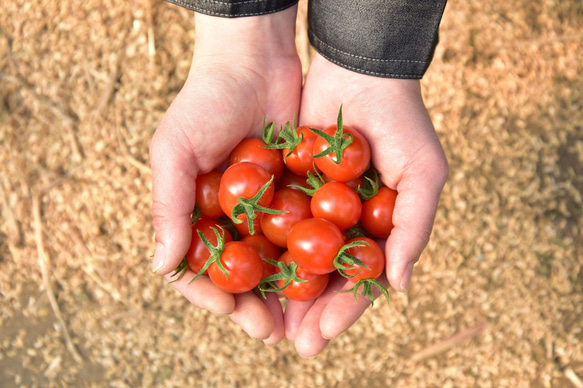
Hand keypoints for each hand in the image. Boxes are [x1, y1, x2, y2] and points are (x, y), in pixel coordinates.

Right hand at [149, 8, 301, 342]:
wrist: (255, 61)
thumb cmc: (206, 101)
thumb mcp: (175, 150)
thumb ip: (168, 207)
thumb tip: (160, 266)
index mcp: (192, 213)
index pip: (194, 267)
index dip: (210, 294)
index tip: (231, 310)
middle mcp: (226, 218)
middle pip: (237, 274)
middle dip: (251, 306)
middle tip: (271, 331)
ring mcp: (261, 209)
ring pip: (271, 264)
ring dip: (282, 295)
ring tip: (298, 321)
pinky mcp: (294, 195)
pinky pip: (301, 237)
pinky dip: (309, 261)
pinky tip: (322, 281)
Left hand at [285, 54, 448, 356]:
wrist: (359, 70)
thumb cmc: (401, 121)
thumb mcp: (423, 173)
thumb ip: (413, 229)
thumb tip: (399, 287)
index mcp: (377, 230)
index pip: (360, 281)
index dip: (343, 310)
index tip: (322, 336)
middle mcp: (344, 225)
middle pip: (322, 278)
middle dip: (306, 312)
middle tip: (288, 344)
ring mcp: (313, 207)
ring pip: (293, 258)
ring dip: (278, 292)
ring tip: (260, 324)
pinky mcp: (285, 186)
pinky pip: (269, 223)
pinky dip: (258, 249)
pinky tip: (243, 274)